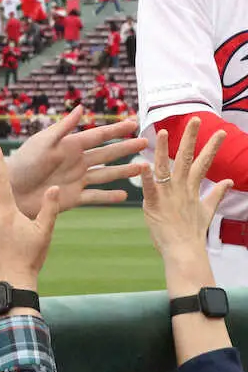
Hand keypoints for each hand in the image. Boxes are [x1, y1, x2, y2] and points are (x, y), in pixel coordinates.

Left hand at [5, 105, 147, 217]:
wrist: (10, 190)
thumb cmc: (22, 163)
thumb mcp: (43, 142)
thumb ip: (63, 128)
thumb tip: (81, 108)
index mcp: (69, 146)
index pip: (98, 135)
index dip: (116, 130)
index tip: (134, 122)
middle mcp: (76, 162)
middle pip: (107, 154)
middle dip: (126, 148)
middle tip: (147, 142)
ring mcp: (76, 180)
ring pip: (106, 174)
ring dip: (124, 171)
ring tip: (144, 167)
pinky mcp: (73, 198)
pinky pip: (95, 197)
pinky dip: (109, 196)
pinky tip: (124, 195)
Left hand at [141, 119, 231, 274]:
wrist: (185, 252)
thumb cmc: (192, 232)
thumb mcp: (206, 210)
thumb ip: (215, 194)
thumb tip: (229, 181)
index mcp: (191, 188)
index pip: (203, 162)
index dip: (211, 146)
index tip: (219, 131)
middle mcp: (181, 188)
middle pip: (187, 158)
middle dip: (192, 138)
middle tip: (196, 119)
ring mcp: (168, 195)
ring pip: (166, 168)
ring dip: (164, 150)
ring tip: (163, 132)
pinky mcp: (154, 204)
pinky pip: (149, 188)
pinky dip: (145, 177)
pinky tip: (141, 164)